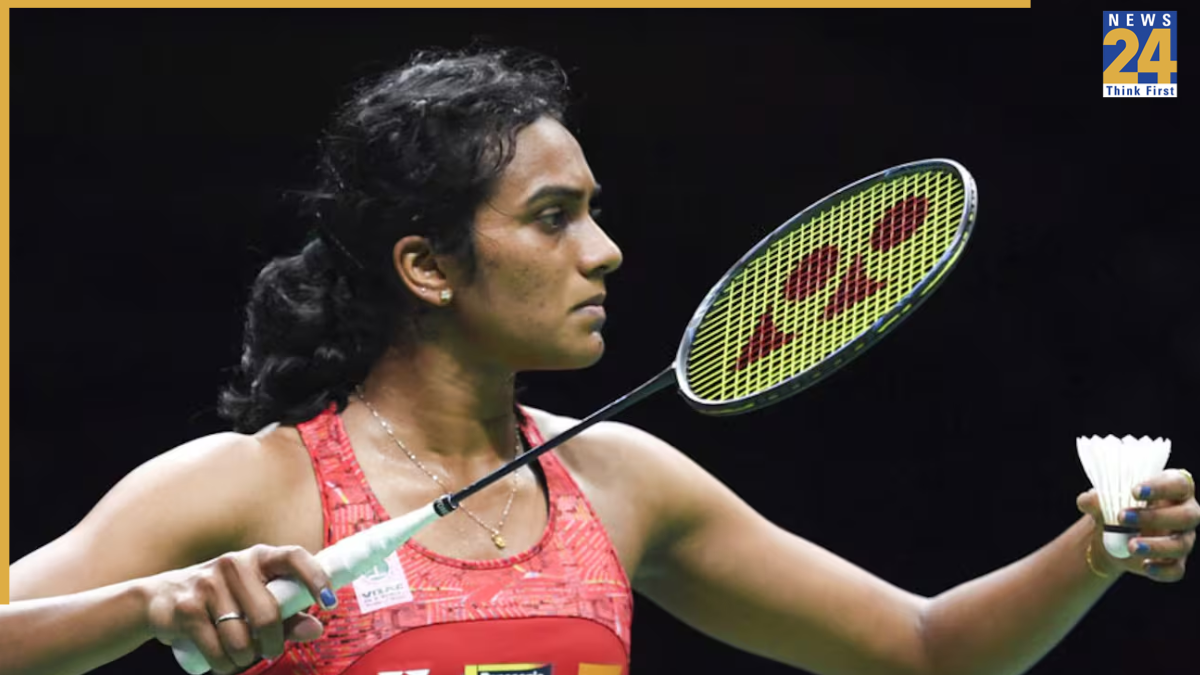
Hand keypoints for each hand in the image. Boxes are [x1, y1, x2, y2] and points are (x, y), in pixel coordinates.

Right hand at [144, 544, 336, 673]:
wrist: (161, 598)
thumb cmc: (223, 600)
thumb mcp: (256, 599)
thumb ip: (288, 614)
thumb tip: (316, 629)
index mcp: (259, 556)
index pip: (294, 557)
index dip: (315, 578)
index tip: (330, 603)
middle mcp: (235, 563)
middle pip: (268, 615)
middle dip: (273, 644)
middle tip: (270, 652)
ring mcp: (208, 583)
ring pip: (242, 640)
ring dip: (245, 659)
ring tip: (240, 654)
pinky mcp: (187, 608)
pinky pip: (218, 651)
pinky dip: (224, 666)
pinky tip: (223, 660)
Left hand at [1077, 468, 1198, 580]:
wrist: (1110, 536)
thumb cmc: (1117, 506)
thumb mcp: (1106, 500)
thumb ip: (1097, 499)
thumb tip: (1086, 501)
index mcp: (1174, 488)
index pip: (1178, 484)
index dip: (1161, 487)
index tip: (1134, 491)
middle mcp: (1186, 513)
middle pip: (1185, 516)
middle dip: (1154, 517)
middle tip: (1121, 517)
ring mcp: (1183, 539)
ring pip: (1180, 544)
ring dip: (1156, 546)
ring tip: (1130, 546)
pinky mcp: (1176, 562)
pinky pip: (1176, 569)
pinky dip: (1161, 570)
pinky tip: (1144, 566)